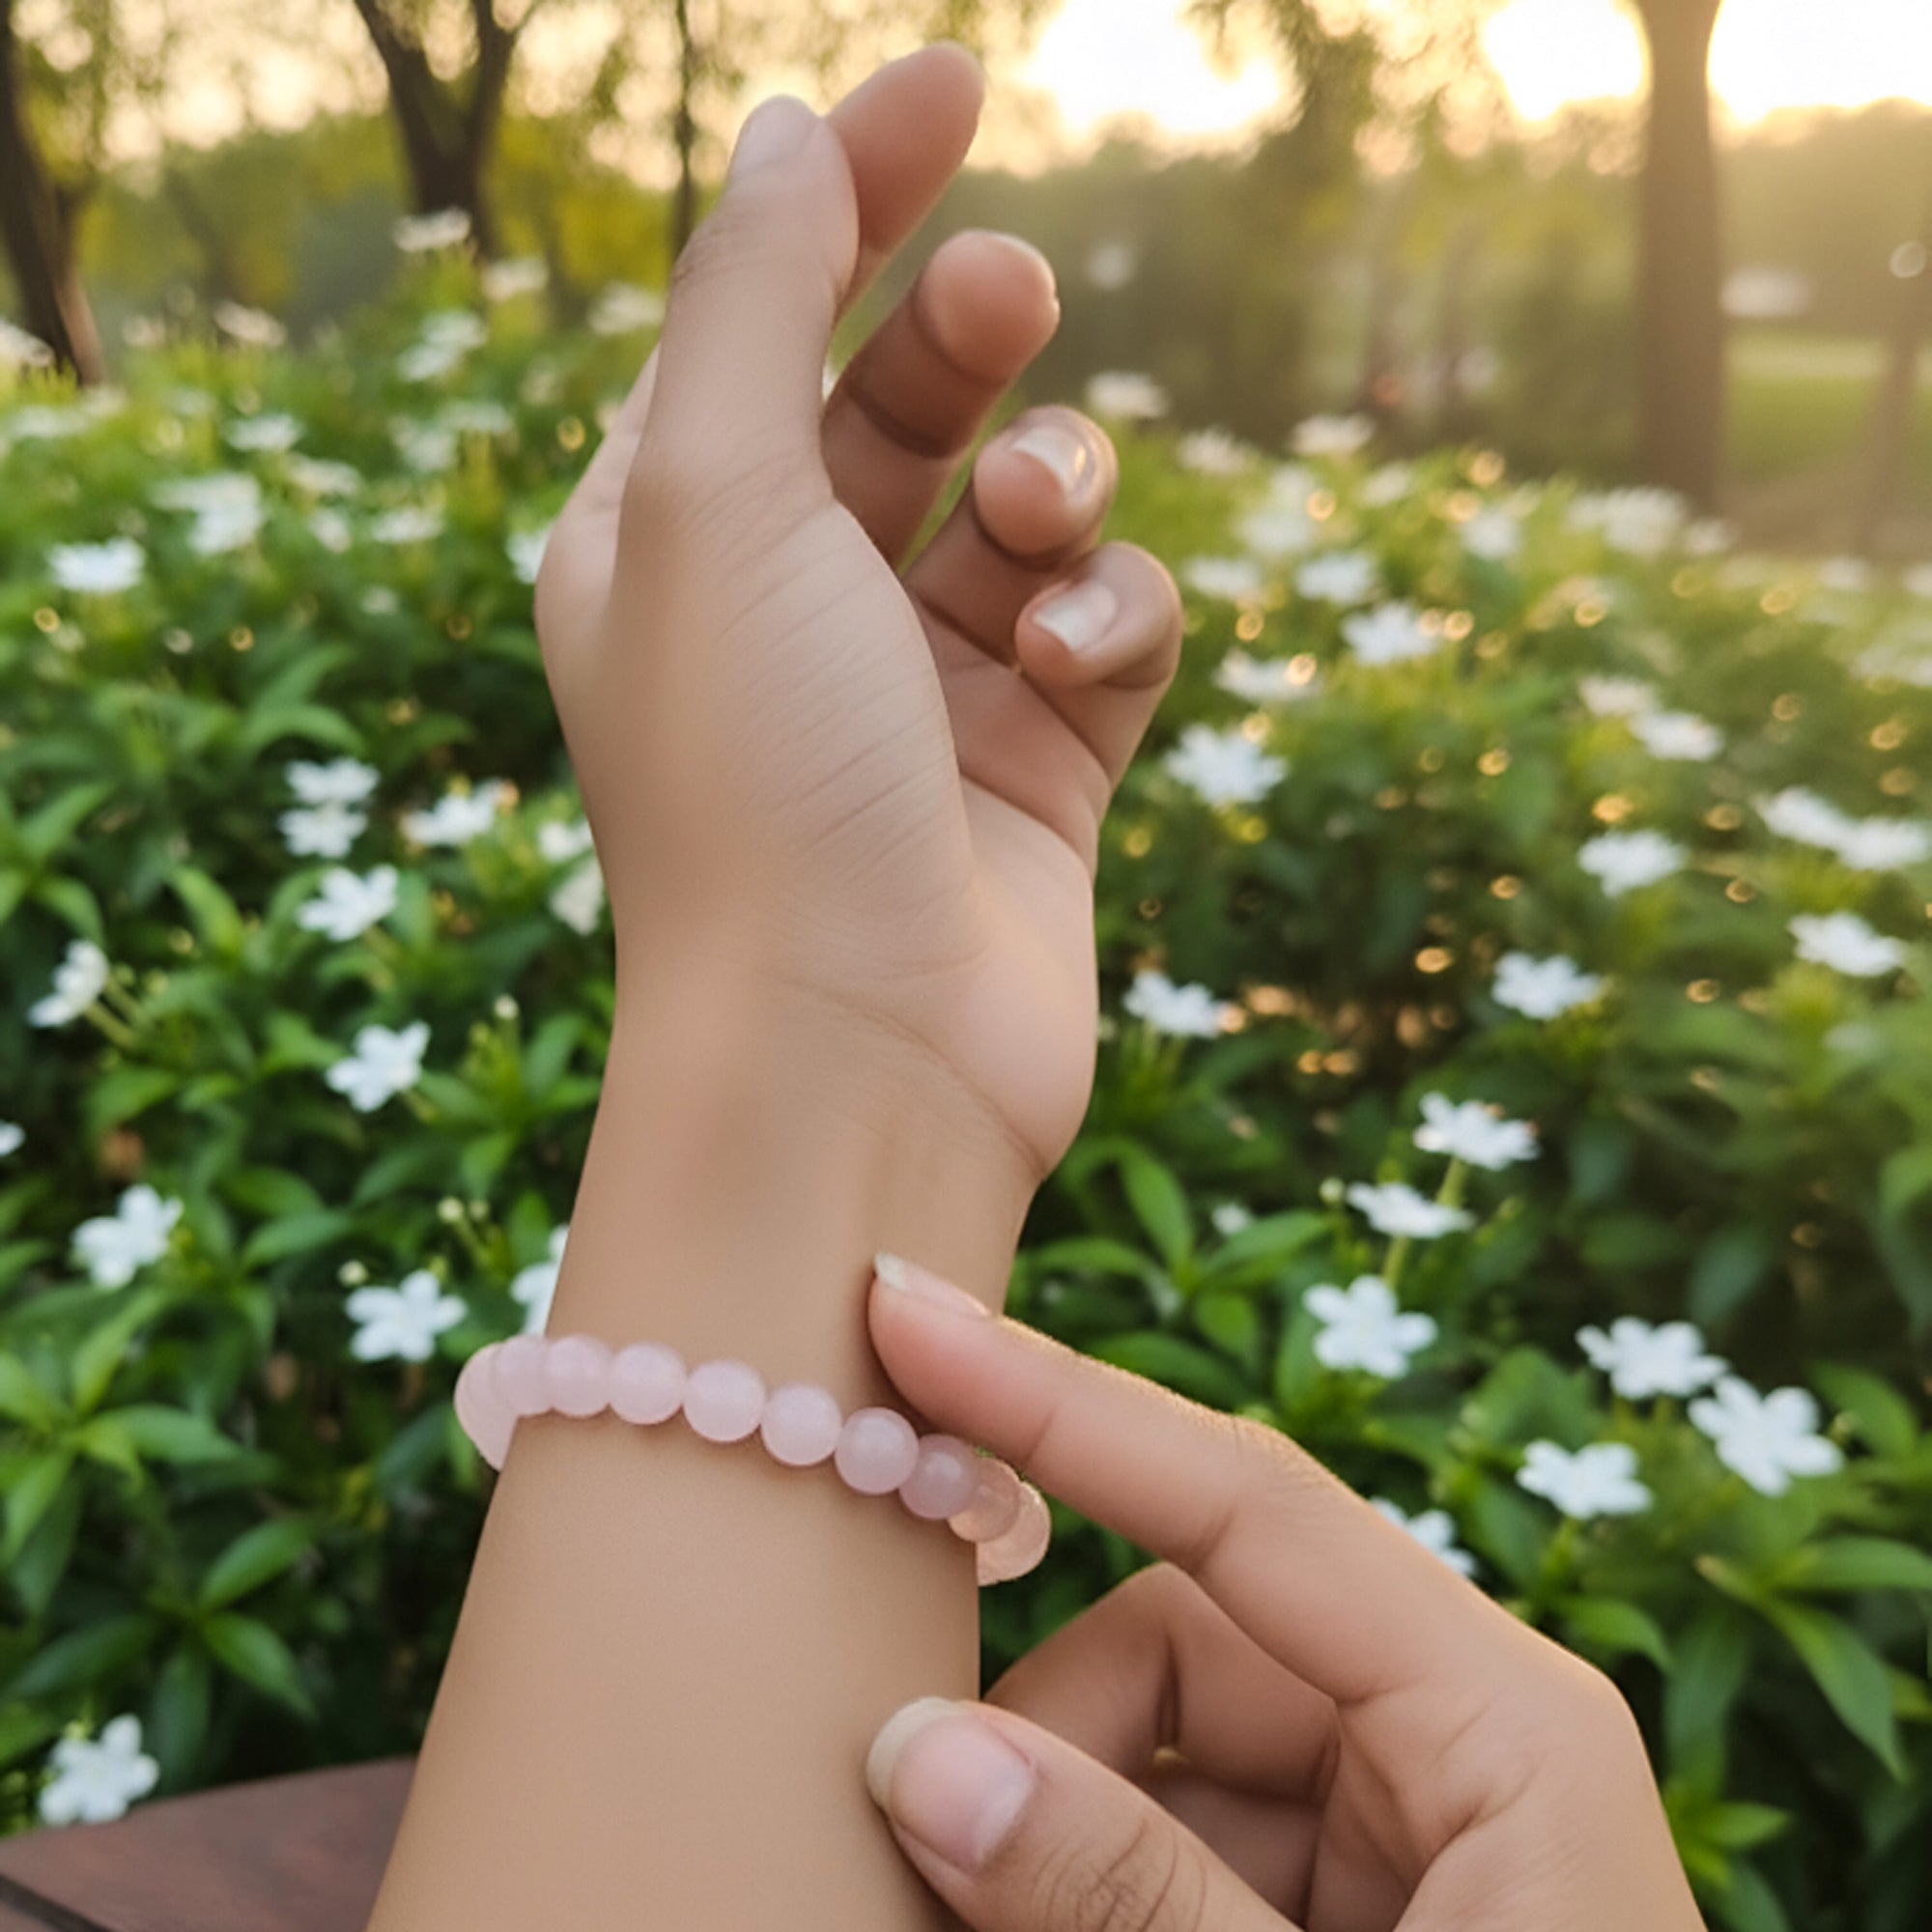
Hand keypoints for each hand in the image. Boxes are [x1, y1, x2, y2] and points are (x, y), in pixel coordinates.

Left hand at [535, 48, 1182, 1191]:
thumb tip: (786, 133)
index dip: (849, 189)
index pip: (762, 313)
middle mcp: (794, 604)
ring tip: (1033, 534)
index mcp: (672, 534)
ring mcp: (925, 685)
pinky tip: (1065, 669)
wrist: (855, 1053)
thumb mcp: (714, 499)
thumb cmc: (754, 778)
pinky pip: (1110, 621)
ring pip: (1033, 502)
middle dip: (965, 329)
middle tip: (1004, 291)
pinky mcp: (1043, 761)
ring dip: (1053, 485)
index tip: (954, 82)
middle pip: (906, 393)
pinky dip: (1106, 617)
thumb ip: (749, 297)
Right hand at [858, 1259, 1707, 1931]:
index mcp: (1498, 1718)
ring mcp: (1399, 1825)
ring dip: (1048, 1826)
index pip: (1242, 1499)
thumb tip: (919, 1749)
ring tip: (969, 1909)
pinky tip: (1031, 1927)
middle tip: (905, 1832)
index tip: (910, 1315)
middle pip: (1177, 1642)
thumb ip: (1125, 1894)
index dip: (1062, 1400)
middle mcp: (1447, 1737)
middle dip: (1039, 1731)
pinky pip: (1175, 1841)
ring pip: (1155, 1750)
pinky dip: (1086, 1885)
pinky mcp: (1351, 1901)